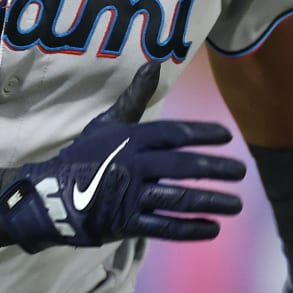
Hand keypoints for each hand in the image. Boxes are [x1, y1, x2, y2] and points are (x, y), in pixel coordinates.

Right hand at [0, 61, 244, 250]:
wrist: (51, 195)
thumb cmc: (84, 157)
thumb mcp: (107, 124)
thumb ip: (134, 97)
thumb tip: (153, 63)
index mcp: (131, 139)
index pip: (174, 134)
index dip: (203, 134)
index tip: (227, 136)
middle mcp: (134, 165)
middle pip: (184, 166)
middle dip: (216, 169)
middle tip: (241, 172)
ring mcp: (132, 196)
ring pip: (180, 198)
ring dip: (212, 202)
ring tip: (235, 205)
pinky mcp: (128, 222)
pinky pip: (165, 226)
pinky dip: (191, 229)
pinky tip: (213, 228)